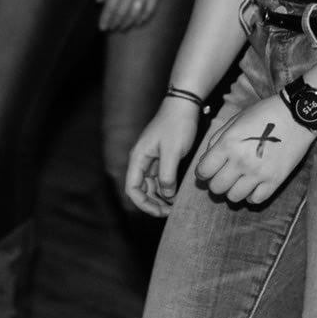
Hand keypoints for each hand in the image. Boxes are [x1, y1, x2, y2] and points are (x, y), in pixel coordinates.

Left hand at [97, 0, 168, 31]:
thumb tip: (99, 0)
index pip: (110, 7)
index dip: (105, 19)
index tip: (102, 27)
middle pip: (121, 13)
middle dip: (114, 23)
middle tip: (110, 29)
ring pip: (134, 14)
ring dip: (127, 23)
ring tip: (122, 28)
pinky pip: (149, 10)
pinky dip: (143, 18)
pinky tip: (138, 22)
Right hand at [124, 98, 203, 215]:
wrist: (184, 105)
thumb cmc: (176, 125)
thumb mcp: (173, 152)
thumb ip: (167, 175)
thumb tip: (167, 195)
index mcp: (138, 158)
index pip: (132, 188)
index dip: (143, 204)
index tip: (160, 212)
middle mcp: (141, 160)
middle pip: (140, 190)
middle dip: (153, 203)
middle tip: (170, 212)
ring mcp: (151, 159)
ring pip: (150, 186)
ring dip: (160, 198)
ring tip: (174, 205)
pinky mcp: (161, 157)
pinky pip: (159, 178)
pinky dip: (166, 188)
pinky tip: (176, 194)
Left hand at [191, 93, 315, 206]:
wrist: (297, 115)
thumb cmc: (264, 114)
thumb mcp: (235, 121)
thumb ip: (217, 141)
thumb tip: (205, 162)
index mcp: (228, 144)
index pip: (203, 171)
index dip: (202, 172)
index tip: (207, 170)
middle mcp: (241, 162)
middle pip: (216, 188)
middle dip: (215, 183)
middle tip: (222, 175)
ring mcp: (259, 173)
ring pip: (233, 197)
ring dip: (232, 190)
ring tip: (238, 181)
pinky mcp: (275, 181)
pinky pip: (255, 200)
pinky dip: (251, 195)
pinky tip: (252, 185)